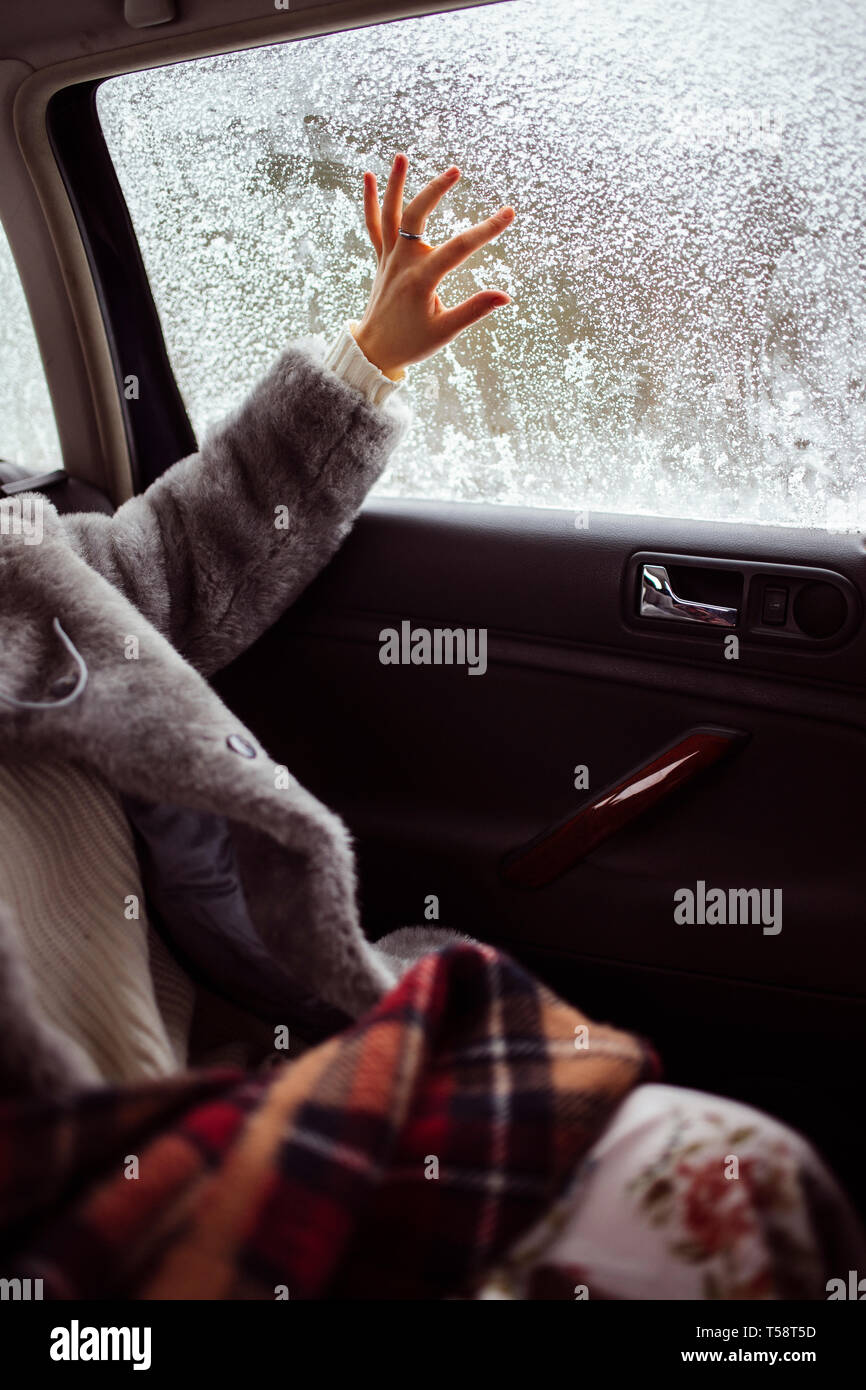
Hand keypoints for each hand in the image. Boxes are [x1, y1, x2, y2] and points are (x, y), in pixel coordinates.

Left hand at [353, 153, 513, 380]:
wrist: (374, 350)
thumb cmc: (412, 343)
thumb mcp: (445, 331)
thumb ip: (474, 310)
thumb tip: (505, 296)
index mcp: (421, 279)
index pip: (459, 248)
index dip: (486, 229)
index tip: (509, 213)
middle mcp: (402, 263)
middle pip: (416, 216)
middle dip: (436, 190)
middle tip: (456, 171)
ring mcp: (388, 258)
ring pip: (389, 214)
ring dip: (394, 184)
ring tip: (401, 156)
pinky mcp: (381, 259)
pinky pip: (373, 226)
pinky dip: (370, 202)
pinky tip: (369, 176)